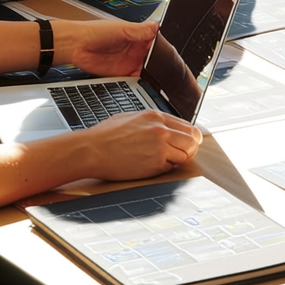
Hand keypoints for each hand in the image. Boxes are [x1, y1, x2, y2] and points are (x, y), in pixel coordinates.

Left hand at [57, 19, 157, 78]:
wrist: (76, 46)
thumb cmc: (94, 31)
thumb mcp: (122, 28)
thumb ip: (141, 30)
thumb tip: (159, 26)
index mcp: (137, 35)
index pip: (157, 42)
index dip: (164, 47)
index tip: (170, 53)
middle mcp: (135, 49)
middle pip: (154, 58)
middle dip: (160, 63)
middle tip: (165, 67)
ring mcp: (129, 61)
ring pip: (147, 70)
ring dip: (152, 73)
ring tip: (157, 76)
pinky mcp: (122, 74)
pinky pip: (136, 80)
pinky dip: (141, 82)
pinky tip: (145, 82)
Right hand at [74, 109, 203, 182]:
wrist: (91, 150)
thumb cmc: (105, 136)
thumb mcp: (131, 118)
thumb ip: (151, 122)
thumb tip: (165, 128)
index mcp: (155, 116)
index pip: (187, 125)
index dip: (190, 137)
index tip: (187, 143)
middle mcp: (161, 129)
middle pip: (193, 139)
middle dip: (190, 148)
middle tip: (181, 155)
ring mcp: (159, 146)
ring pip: (186, 154)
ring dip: (178, 160)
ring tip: (163, 161)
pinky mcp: (155, 163)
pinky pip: (170, 167)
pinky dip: (164, 169)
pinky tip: (150, 166)